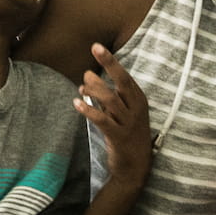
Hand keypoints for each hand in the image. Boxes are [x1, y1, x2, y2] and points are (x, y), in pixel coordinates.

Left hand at [73, 43, 151, 179]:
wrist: (135, 167)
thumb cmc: (127, 136)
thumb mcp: (122, 114)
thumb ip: (108, 99)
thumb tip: (86, 82)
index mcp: (139, 101)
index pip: (125, 77)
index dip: (111, 61)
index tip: (97, 48)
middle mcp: (136, 109)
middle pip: (122, 82)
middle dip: (109, 64)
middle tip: (94, 50)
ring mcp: (128, 123)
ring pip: (111, 100)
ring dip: (94, 89)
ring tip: (81, 85)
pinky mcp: (118, 137)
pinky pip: (102, 120)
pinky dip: (88, 110)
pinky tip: (76, 103)